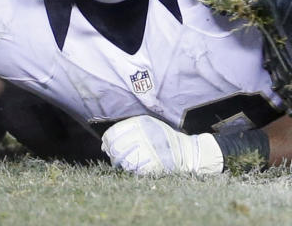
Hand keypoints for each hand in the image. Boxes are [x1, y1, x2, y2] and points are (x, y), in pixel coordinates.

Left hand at [101, 116, 223, 175]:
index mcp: (142, 123)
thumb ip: (127, 130)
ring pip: (122, 159)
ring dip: (119, 162)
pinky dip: (130, 170)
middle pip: (116, 147)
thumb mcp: (148, 126)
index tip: (108, 146)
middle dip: (112, 153)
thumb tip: (104, 144)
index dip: (108, 140)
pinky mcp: (153, 165)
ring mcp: (149, 150)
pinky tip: (133, 167)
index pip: (114, 133)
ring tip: (123, 162)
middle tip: (114, 156)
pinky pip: (133, 169)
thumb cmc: (163, 139)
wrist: (187, 153)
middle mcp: (145, 135)